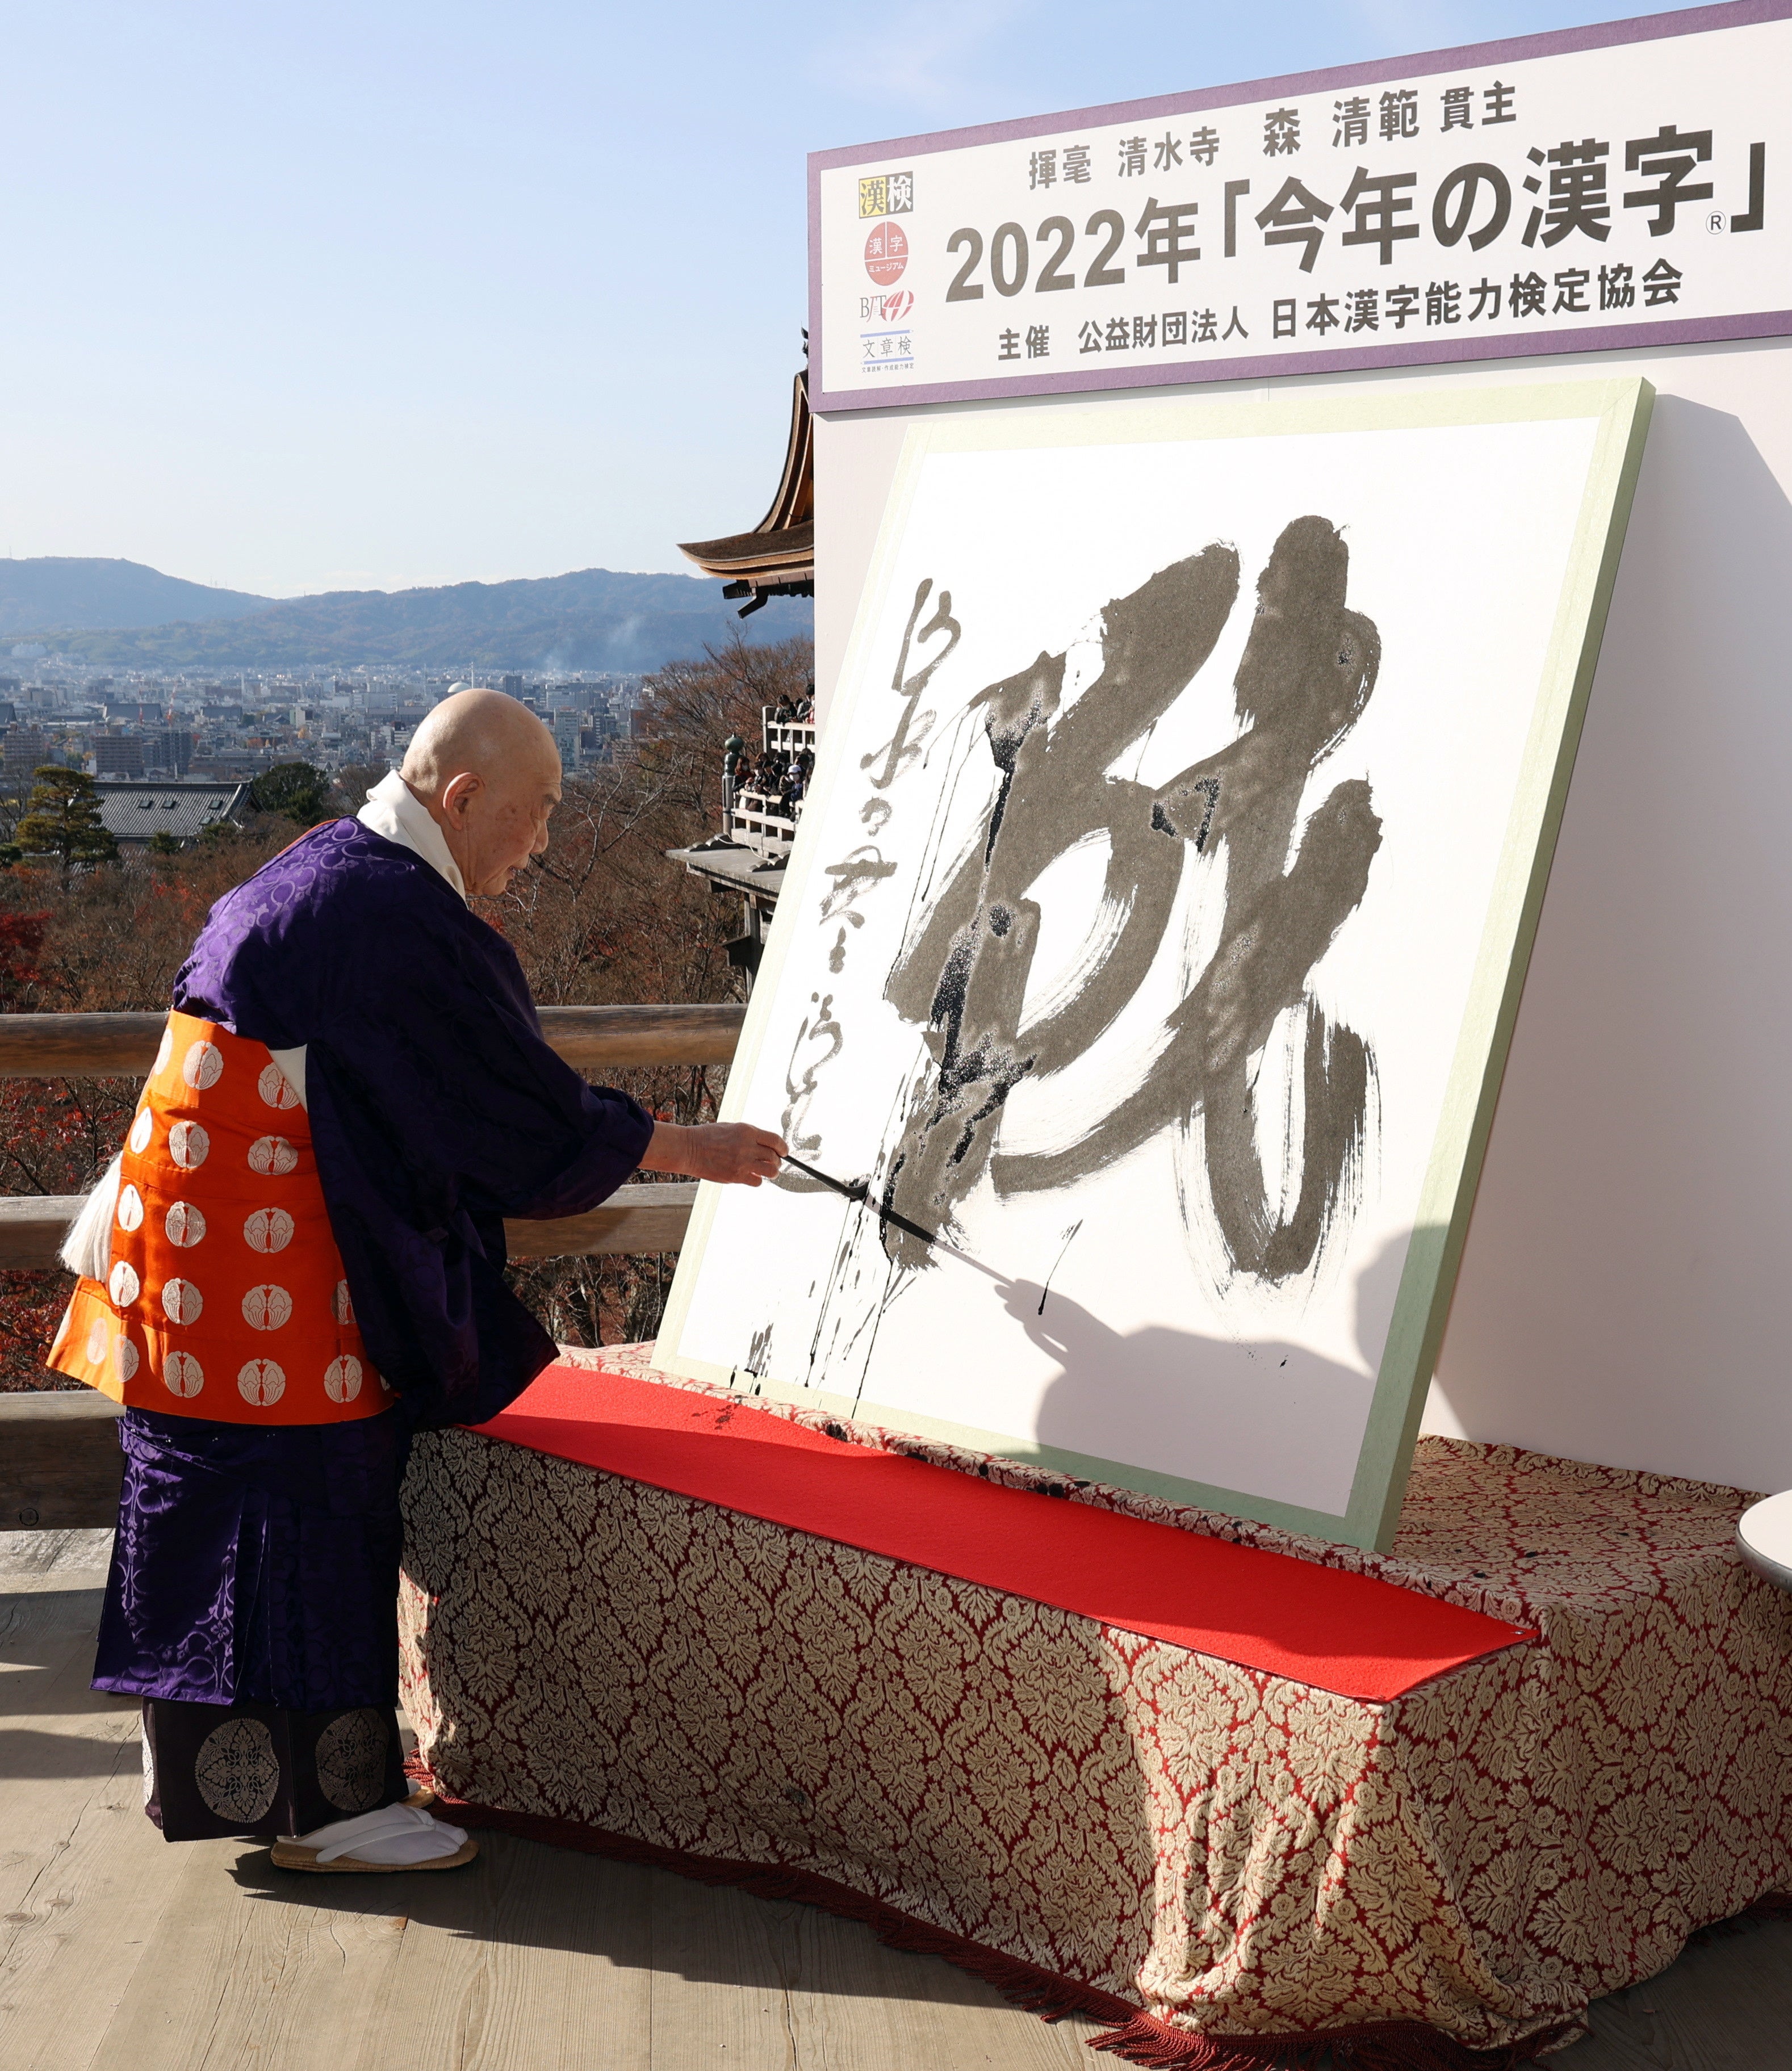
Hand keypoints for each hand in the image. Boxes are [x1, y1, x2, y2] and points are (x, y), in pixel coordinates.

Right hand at [641, 1121, 788, 1185]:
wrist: (688, 1149)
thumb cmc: (707, 1137)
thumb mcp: (731, 1128)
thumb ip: (749, 1136)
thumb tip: (766, 1144)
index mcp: (747, 1131)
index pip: (775, 1140)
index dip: (783, 1148)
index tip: (784, 1152)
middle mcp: (747, 1146)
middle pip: (774, 1157)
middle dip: (777, 1161)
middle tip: (773, 1163)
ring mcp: (742, 1162)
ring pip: (771, 1171)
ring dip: (772, 1172)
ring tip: (767, 1171)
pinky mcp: (736, 1176)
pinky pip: (757, 1181)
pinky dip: (758, 1180)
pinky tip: (751, 1177)